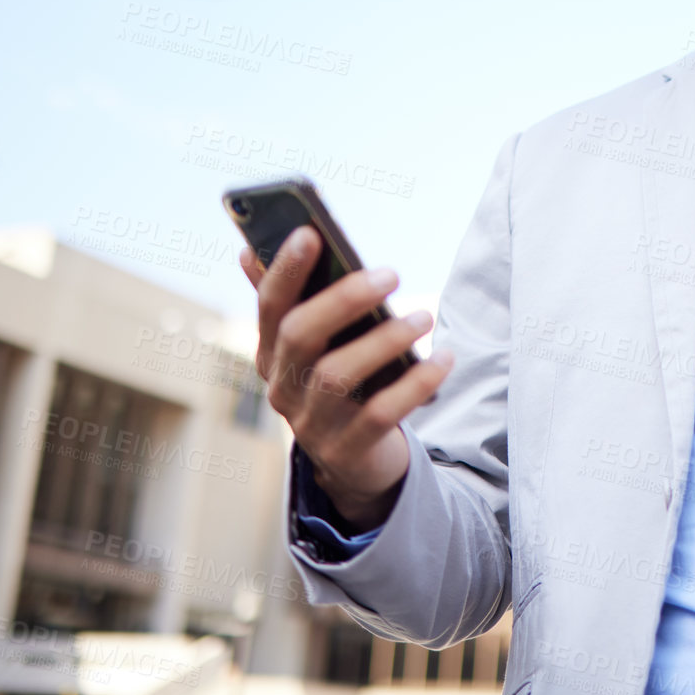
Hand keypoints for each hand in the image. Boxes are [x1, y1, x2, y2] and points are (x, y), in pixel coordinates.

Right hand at [242, 226, 453, 530]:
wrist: (357, 462)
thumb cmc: (341, 386)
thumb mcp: (316, 346)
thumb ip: (295, 299)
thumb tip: (251, 248)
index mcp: (272, 353)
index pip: (270, 306)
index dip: (286, 269)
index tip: (310, 232)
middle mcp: (283, 387)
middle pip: (299, 335)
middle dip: (343, 299)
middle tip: (391, 275)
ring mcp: (311, 423)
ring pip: (337, 376)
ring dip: (384, 340)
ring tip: (423, 317)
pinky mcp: (347, 450)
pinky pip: (381, 414)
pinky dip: (415, 384)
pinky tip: (443, 359)